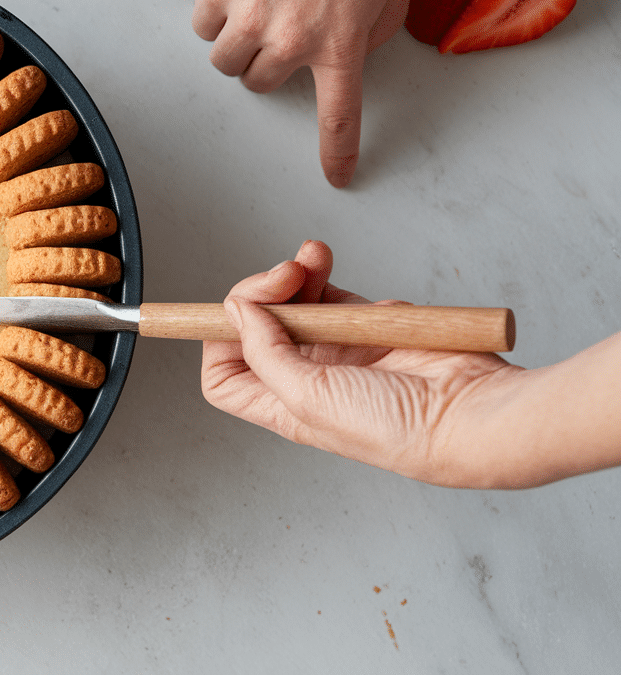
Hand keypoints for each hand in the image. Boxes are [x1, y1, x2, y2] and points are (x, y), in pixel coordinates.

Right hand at [109, 0, 409, 186]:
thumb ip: (377, 27)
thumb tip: (354, 47)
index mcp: (329, 40)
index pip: (336, 114)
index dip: (337, 150)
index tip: (335, 177)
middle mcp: (273, 30)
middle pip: (248, 75)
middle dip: (260, 58)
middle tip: (276, 25)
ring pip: (211, 32)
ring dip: (225, 16)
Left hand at [200, 240, 533, 487]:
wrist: (470, 411)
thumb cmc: (396, 428)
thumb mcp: (311, 397)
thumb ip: (265, 353)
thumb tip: (234, 312)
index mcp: (281, 405)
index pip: (223, 376)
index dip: (217, 341)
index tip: (234, 314)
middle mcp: (304, 377)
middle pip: (253, 327)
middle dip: (259, 293)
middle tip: (283, 276)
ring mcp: (335, 349)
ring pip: (290, 302)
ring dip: (290, 274)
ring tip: (308, 259)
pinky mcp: (365, 324)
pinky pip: (328, 289)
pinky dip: (319, 270)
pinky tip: (322, 260)